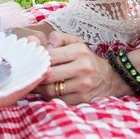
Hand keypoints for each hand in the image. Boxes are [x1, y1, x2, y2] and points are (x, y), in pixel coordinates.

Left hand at [0, 30, 125, 113]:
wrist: (110, 78)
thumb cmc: (86, 58)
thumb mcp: (75, 42)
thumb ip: (57, 38)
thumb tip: (43, 47)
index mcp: (79, 51)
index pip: (49, 56)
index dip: (37, 60)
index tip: (32, 62)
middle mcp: (83, 68)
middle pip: (48, 75)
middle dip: (36, 76)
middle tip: (29, 75)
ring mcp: (83, 85)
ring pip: (51, 90)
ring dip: (40, 88)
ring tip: (36, 83)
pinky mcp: (82, 99)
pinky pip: (58, 100)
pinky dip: (49, 97)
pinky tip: (47, 92)